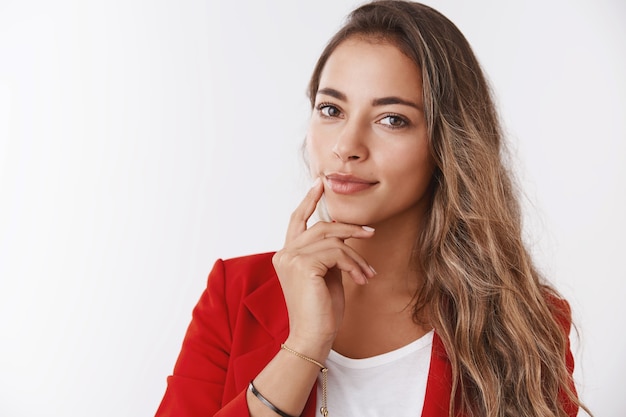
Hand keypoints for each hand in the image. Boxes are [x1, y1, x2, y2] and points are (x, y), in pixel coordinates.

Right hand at [272, 178, 375, 358]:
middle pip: (321, 226)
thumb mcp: (326, 275)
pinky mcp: (303, 265)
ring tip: (368, 273)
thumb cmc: (321, 311)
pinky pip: (337, 253)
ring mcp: (291, 258)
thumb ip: (328, 254)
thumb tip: (344, 235)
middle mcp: (284, 253)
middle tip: (370, 233)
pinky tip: (361, 279)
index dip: (309, 200)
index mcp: (286, 255)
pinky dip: (354, 264)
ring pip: (332, 239)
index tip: (321, 183)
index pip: (297, 220)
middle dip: (349, 228)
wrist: (313, 337)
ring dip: (356, 255)